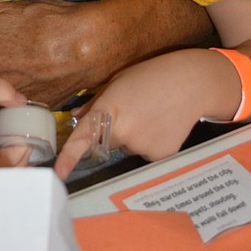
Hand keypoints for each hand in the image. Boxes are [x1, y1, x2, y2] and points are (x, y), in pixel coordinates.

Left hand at [54, 50, 219, 180]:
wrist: (192, 82)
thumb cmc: (152, 76)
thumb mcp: (119, 82)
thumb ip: (95, 102)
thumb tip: (76, 117)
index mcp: (109, 109)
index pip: (83, 137)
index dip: (68, 157)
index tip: (58, 174)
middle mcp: (124, 131)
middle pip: (108, 142)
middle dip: (115, 130)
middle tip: (135, 109)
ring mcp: (142, 146)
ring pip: (128, 148)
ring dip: (135, 136)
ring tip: (152, 114)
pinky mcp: (159, 155)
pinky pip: (146, 154)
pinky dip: (151, 143)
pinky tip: (163, 125)